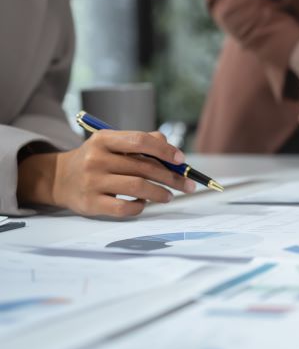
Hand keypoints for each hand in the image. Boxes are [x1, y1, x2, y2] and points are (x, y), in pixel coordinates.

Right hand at [17, 131, 194, 217]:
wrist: (60, 179)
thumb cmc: (97, 159)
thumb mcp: (112, 143)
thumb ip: (142, 142)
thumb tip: (172, 150)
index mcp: (103, 139)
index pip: (140, 141)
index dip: (165, 150)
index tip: (181, 160)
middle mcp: (96, 159)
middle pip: (144, 167)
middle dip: (172, 177)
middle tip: (188, 184)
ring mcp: (92, 182)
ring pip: (138, 188)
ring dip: (160, 193)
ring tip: (169, 196)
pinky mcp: (91, 204)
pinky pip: (125, 209)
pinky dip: (140, 207)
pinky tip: (143, 204)